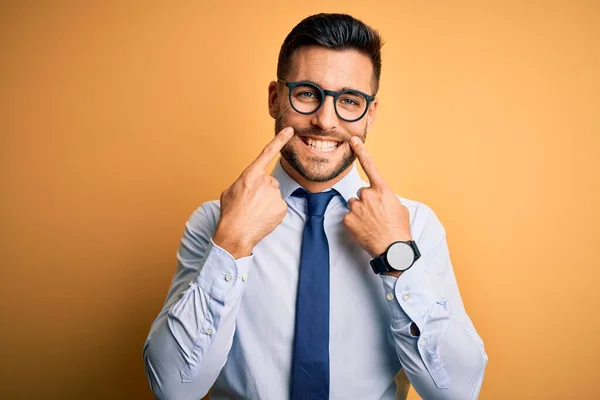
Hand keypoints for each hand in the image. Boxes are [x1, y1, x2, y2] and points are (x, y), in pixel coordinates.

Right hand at [213, 127, 293, 257]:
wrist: (235, 234)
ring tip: (255, 212)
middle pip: (269, 182)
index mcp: (250, 175)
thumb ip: (242, 182)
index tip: (289, 130)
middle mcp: (264, 181)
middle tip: (252, 204)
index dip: (279, 140)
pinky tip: (263, 218)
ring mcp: (274, 194)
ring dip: (267, 202)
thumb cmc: (230, 213)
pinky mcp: (281, 207)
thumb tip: (249, 184)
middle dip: (263, 191)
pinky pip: (279, 206)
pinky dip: (273, 212)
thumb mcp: (230, 191)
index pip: (267, 153)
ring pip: (274, 195)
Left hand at [343, 136, 411, 261]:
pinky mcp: (347, 219)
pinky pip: (349, 217)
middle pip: (361, 192)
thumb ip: (387, 197)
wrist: (393, 249)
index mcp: (382, 190)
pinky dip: (354, 223)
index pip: (370, 166)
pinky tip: (364, 230)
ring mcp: (356, 207)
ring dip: (360, 211)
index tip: (353, 140)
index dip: (361, 151)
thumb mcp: (399, 207)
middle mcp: (367, 195)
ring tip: (370, 224)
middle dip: (366, 201)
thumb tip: (380, 198)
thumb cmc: (399, 229)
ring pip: (354, 204)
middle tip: (376, 215)